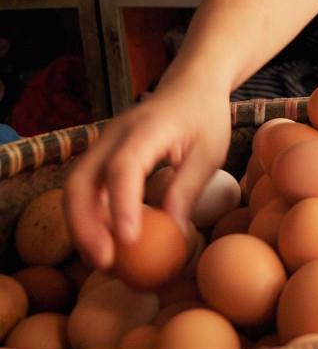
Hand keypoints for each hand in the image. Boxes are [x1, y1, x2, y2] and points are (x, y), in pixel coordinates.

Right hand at [64, 83, 231, 270]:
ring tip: (101, 261)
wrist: (190, 87)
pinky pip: (85, 189)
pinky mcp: (101, 156)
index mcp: (147, 128)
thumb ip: (188, 188)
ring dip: (81, 226)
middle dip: (85, 224)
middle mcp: (114, 135)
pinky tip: (104, 243)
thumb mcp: (209, 152)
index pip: (124, 167)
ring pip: (75, 188)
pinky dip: (89, 217)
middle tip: (104, 261)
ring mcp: (102, 144)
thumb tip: (175, 233)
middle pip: (81, 180)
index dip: (122, 204)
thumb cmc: (204, 119)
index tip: (129, 239)